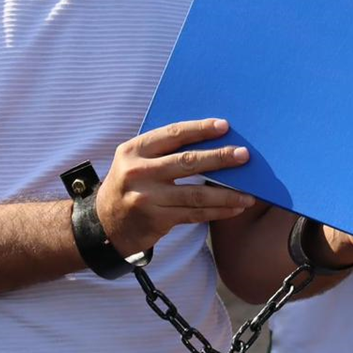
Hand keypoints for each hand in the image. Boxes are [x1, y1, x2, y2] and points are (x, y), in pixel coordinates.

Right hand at [96, 119, 255, 257]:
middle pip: (187, 162)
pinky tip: (235, 208)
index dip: (200, 129)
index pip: (172, 134)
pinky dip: (218, 211)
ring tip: (249, 194)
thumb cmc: (130, 186)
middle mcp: (139, 172)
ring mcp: (147, 198)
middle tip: (244, 155)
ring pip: (196, 193)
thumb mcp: (135, 162)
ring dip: (226, 194)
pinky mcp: (157, 219)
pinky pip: (195, 214)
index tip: (224, 126)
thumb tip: (211, 140)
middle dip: (220, 158)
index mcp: (134, 150)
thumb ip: (163, 151)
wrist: (104, 226)